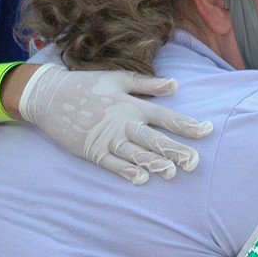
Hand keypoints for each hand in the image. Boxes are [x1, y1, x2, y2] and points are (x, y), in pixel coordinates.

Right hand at [16, 64, 213, 184]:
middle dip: (175, 150)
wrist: (49, 95)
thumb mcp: (118, 78)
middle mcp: (122, 122)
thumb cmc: (86, 85)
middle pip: (154, 139)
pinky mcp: (91, 150)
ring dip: (153, 163)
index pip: (165, 116)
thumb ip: (148, 85)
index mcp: (131, 104)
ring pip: (134, 153)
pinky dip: (126, 170)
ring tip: (171, 173)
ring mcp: (106, 137)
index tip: (208, 130)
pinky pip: (111, 163)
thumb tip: (175, 84)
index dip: (187, 124)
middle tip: (194, 162)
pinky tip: (140, 178)